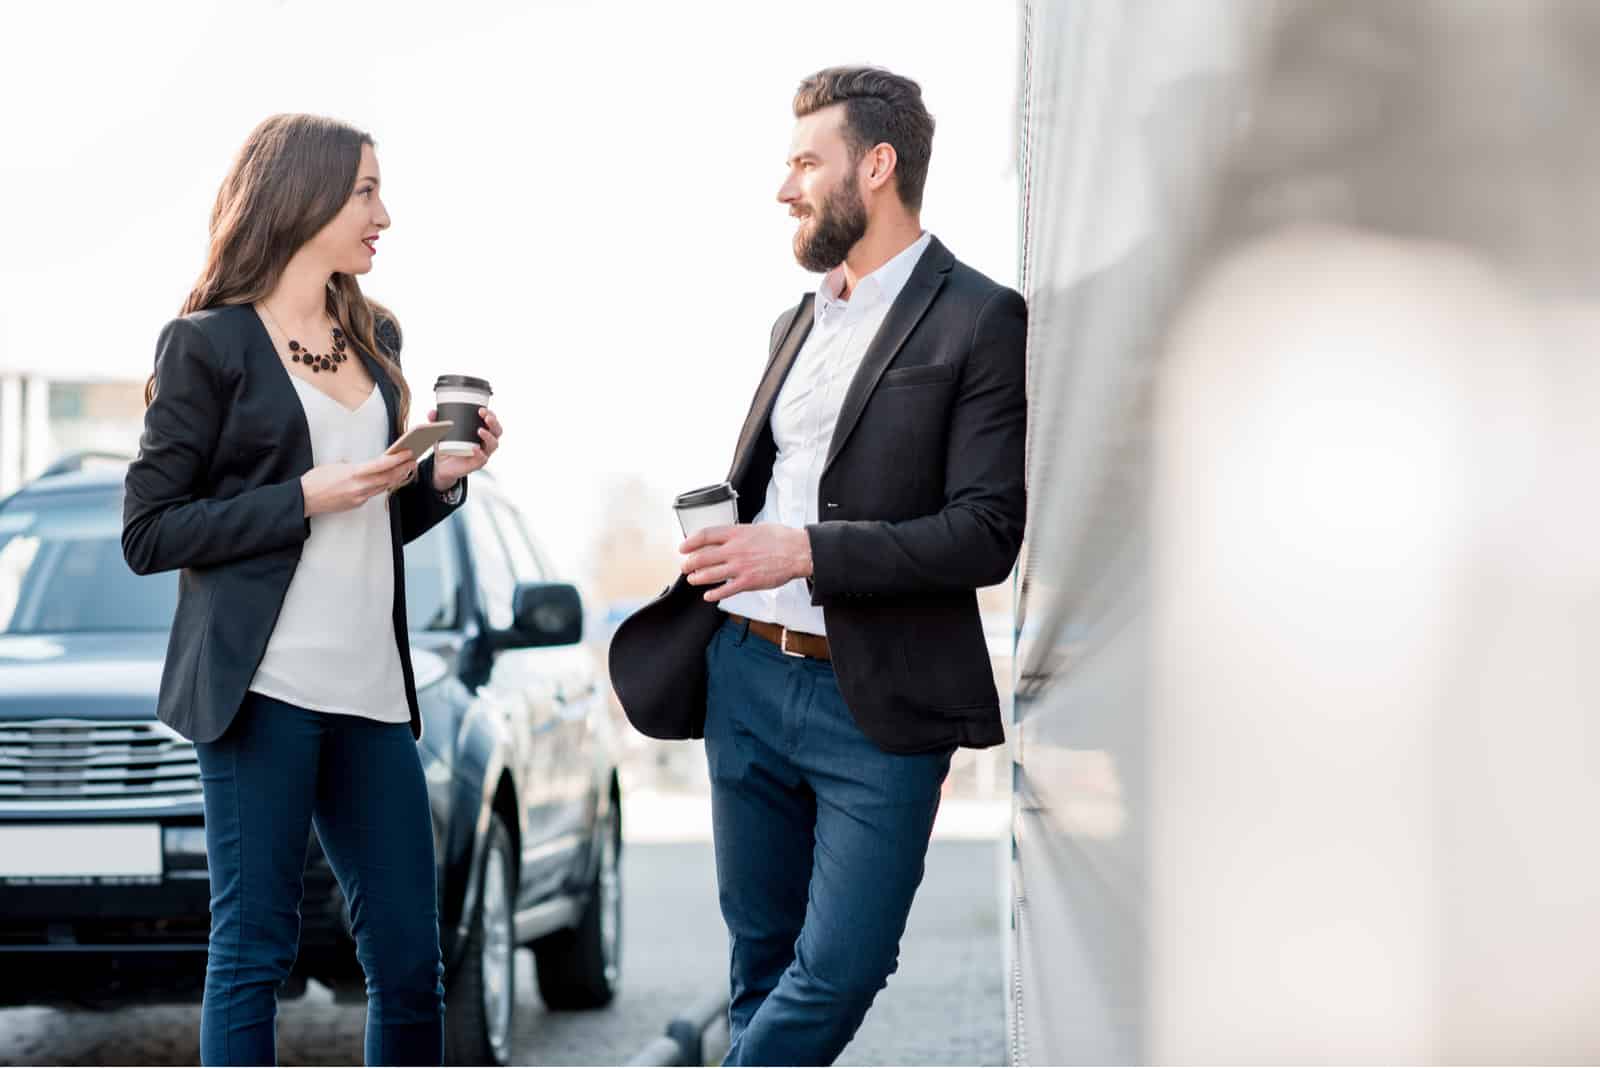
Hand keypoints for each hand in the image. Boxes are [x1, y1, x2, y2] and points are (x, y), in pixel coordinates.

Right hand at [301, 452, 416, 516]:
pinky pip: (374, 494)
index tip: (407, 453)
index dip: (397, 459)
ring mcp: (359, 497)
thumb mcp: (335, 465)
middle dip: (402, 469)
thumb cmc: (315, 480)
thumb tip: (366, 466)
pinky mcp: (357, 504)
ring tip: (406, 469)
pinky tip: (389, 480)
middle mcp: (359, 487)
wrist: (305, 499)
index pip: (381, 465)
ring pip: (384, 487)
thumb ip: (354, 466)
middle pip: (388, 477)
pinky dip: (383, 486)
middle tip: (413, 461)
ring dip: (396, 478)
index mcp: (353, 473)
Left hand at [429, 407, 501, 491]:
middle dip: (493, 423)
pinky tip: (474, 448)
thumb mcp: (442, 433)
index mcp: (480, 433)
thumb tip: (432, 412)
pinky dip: (479, 453)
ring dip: (489, 436)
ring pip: (493, 445)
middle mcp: (485, 443)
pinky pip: (483, 459)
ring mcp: (483, 454)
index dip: (491, 415)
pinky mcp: (476, 464)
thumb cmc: (447, 448)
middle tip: (486, 417)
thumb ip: (437, 422)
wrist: (442, 467)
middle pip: (497, 432)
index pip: (491, 422)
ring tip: (480, 430)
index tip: (482, 409)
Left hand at [680, 524, 812, 602]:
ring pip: (709, 574)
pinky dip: (714, 594)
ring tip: (693, 579)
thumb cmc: (781, 539)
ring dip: (697, 578)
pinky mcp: (748, 582)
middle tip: (685, 566)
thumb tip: (729, 537)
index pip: (704, 535)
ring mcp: (740, 567)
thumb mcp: (756, 528)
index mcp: (736, 534)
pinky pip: (725, 590)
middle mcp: (734, 550)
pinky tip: (708, 595)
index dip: (690, 542)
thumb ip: (739, 534)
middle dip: (689, 563)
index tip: (683, 547)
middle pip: (702, 557)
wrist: (798, 552)